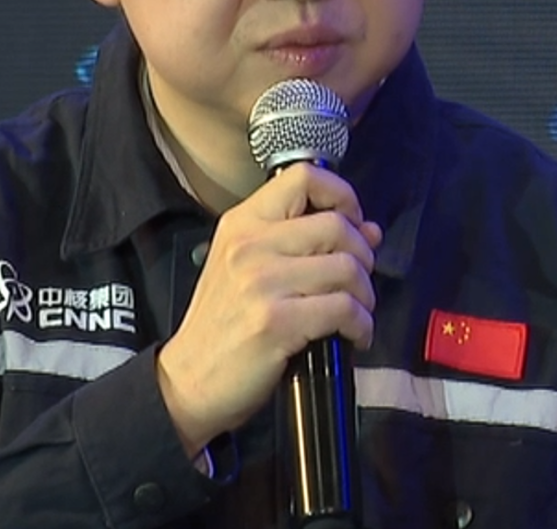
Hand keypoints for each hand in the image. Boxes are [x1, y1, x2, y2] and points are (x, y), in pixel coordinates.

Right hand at [156, 163, 381, 456]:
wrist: (188, 379)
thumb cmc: (224, 322)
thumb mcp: (251, 267)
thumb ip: (306, 241)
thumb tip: (369, 229)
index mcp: (243, 222)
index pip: (304, 177)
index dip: (342, 196)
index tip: (351, 224)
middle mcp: (250, 244)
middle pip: (337, 225)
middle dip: (363, 256)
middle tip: (357, 282)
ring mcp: (261, 283)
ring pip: (346, 268)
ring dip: (365, 294)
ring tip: (357, 312)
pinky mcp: (275, 322)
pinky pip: (343, 309)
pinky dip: (361, 325)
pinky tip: (354, 335)